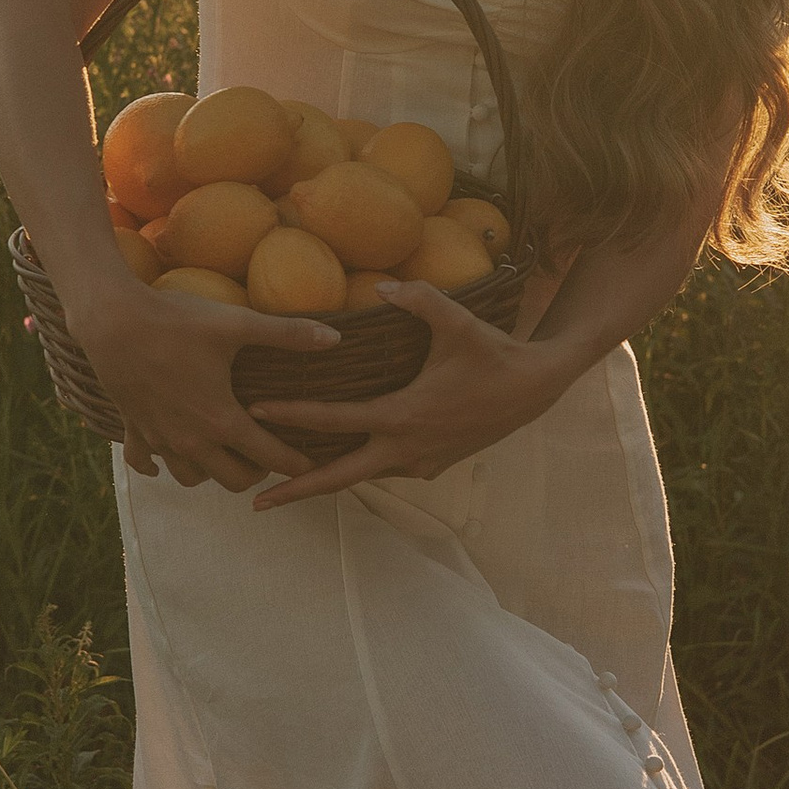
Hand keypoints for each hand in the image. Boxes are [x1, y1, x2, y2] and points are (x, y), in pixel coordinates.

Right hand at [76, 280, 339, 493]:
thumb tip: (335, 337)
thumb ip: (288, 333)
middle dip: (255, 471)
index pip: (270, 457)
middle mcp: (191, 440)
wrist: (113, 321)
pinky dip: (159, 465)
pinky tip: (168, 453)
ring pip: (191, 478)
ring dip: (210, 471)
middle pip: (233, 480)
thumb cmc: (177, 321)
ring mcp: (159, 439)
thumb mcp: (237, 324)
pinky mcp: (133, 429)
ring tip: (223, 451)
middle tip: (265, 453)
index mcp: (222, 421)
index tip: (311, 465)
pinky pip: (147, 464)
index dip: (296, 463)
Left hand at [249, 284, 577, 508]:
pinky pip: (384, 468)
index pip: (335, 420)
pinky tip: (337, 456)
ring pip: (362, 474)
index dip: (292, 415)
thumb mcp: (458, 321)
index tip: (254, 413)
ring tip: (284, 479)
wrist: (535, 388)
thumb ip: (419, 298)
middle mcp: (406, 449)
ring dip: (325, 478)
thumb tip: (380, 286)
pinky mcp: (431, 465)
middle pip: (339, 478)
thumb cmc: (493, 352)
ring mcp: (419, 463)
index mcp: (404, 416)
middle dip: (295, 491)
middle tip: (254, 502)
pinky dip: (358, 465)